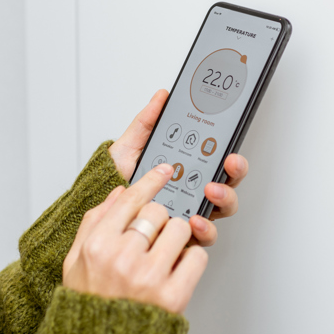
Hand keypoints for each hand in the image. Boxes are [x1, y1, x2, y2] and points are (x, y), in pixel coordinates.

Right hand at [62, 163, 208, 313]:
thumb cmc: (89, 305)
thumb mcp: (75, 260)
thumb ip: (94, 222)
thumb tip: (119, 192)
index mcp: (97, 246)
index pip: (130, 199)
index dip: (151, 181)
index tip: (164, 171)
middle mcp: (123, 258)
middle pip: (158, 212)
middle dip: (161, 219)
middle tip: (156, 233)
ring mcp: (149, 277)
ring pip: (181, 229)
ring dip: (178, 237)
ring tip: (165, 253)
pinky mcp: (173, 296)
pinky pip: (197, 257)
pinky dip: (191, 260)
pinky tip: (176, 270)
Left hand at [108, 91, 249, 245]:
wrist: (99, 205)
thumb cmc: (117, 179)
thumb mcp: (131, 146)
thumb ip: (147, 122)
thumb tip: (162, 97)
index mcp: (188, 168)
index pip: (219, 161)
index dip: (231, 157)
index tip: (230, 151)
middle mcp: (194, 190)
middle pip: (228, 183)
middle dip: (234, 174)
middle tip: (227, 165)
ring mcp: (191, 212)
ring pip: (222, 209)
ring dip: (224, 199)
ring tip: (210, 192)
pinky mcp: (183, 235)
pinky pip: (204, 236)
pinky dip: (205, 230)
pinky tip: (194, 222)